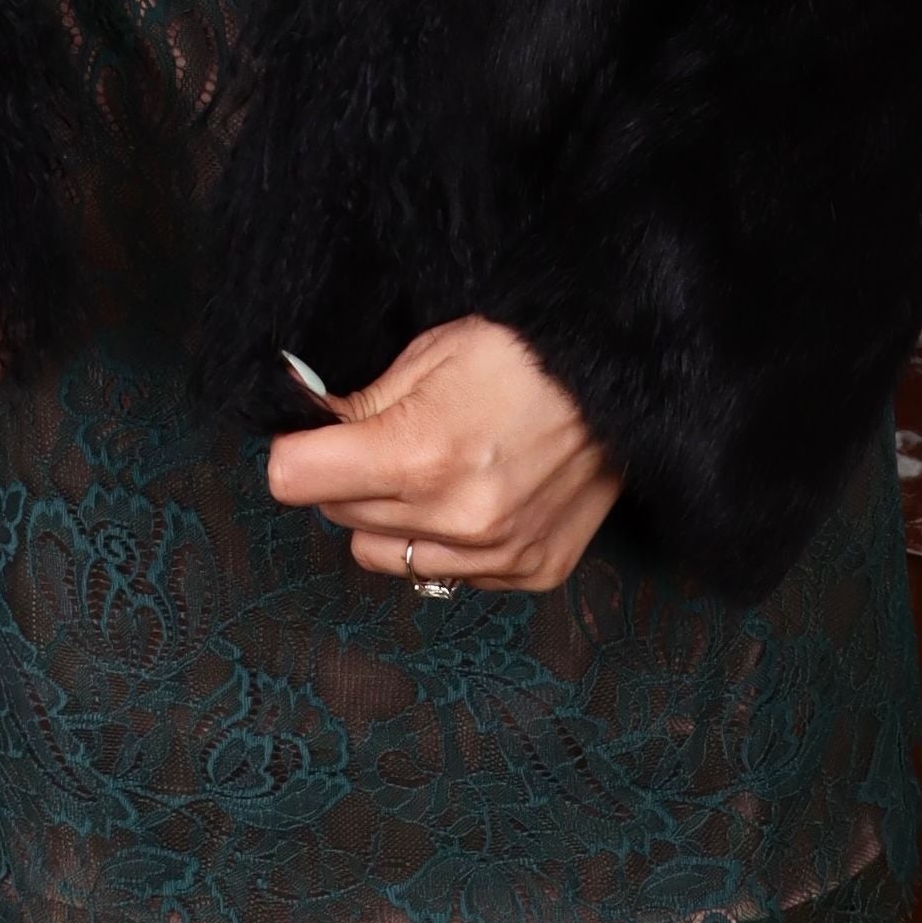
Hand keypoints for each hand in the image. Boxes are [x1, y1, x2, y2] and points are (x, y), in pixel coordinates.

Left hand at [264, 315, 620, 592]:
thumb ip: (360, 402)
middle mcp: (456, 517)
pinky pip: (447, 574)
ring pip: (384, 557)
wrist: (627, 375)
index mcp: (420, 452)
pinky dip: (446, 540)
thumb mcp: (431, 350)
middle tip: (384, 437)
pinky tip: (476, 493)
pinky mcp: (531, 572)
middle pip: (338, 515)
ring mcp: (497, 553)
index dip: (294, 450)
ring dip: (389, 518)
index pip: (297, 478)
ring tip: (432, 468)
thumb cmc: (526, 348)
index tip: (306, 436)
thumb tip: (301, 423)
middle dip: (345, 477)